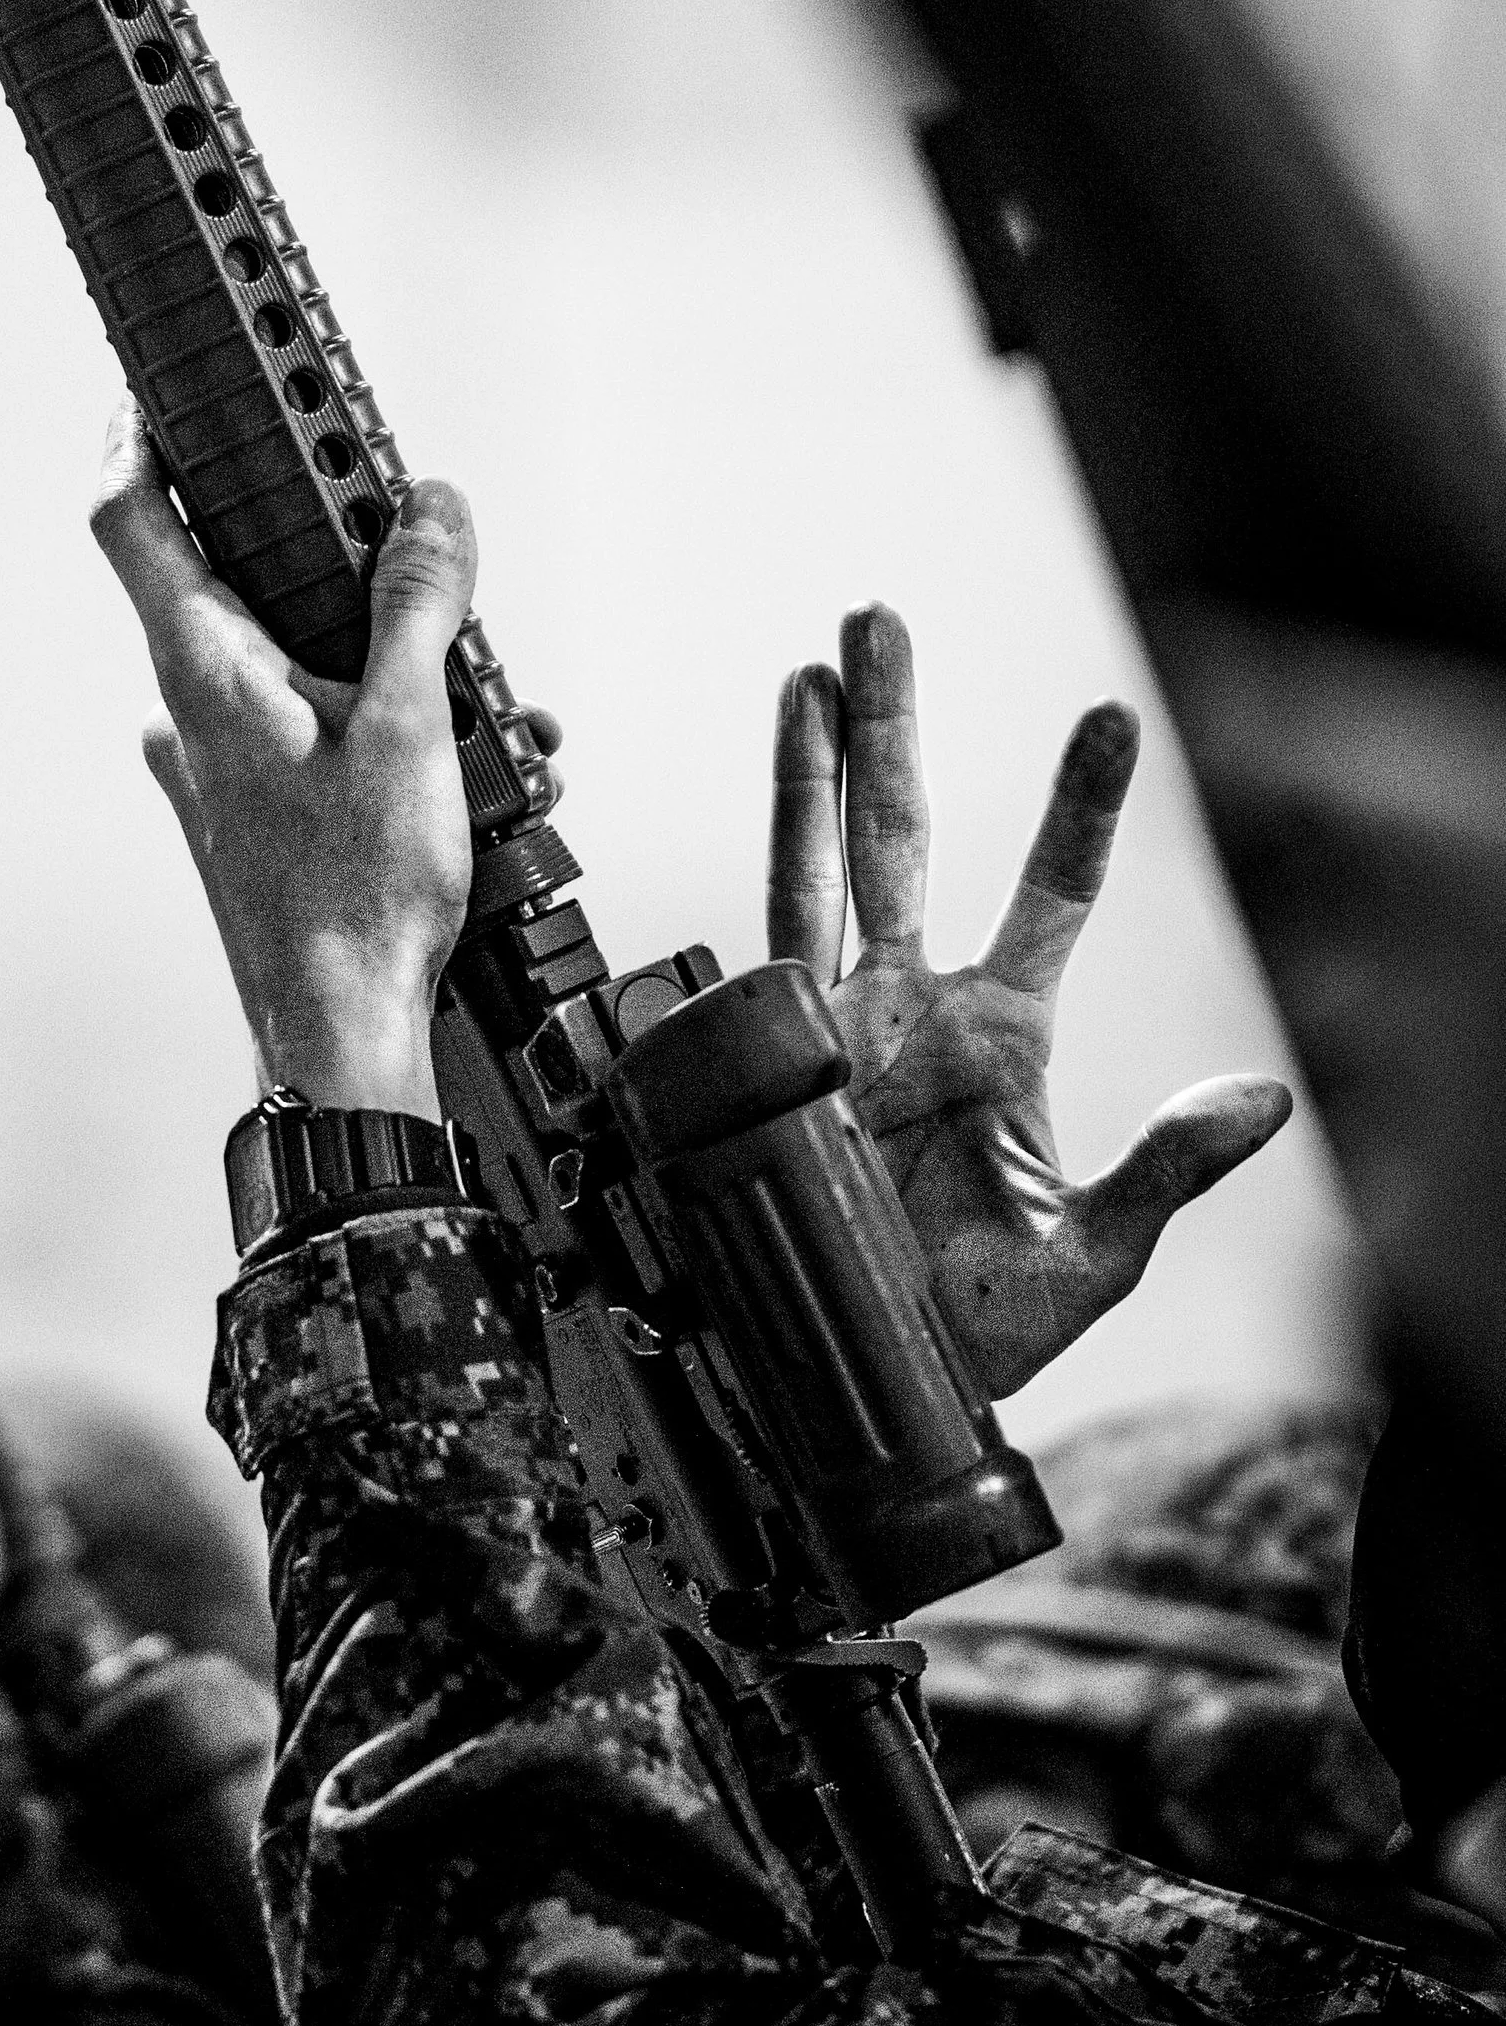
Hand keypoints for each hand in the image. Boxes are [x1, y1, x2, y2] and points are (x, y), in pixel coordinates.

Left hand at [90, 398, 478, 1113]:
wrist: (336, 1038)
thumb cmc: (353, 902)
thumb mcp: (408, 727)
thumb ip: (417, 605)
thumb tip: (429, 505)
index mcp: (202, 669)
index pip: (128, 515)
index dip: (137, 431)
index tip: (160, 376)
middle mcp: (190, 708)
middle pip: (232, 573)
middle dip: (332, 549)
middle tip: (406, 531)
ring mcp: (214, 762)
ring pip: (289, 655)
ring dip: (384, 654)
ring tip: (480, 698)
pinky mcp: (249, 805)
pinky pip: (308, 722)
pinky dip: (380, 717)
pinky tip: (464, 758)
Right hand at [768, 605, 1289, 1395]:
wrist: (861, 1406)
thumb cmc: (975, 1341)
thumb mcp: (1095, 1253)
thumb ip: (1169, 1167)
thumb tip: (1266, 1094)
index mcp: (999, 1037)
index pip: (1050, 895)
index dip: (1078, 808)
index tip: (1112, 716)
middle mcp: (909, 1009)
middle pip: (898, 835)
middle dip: (892, 725)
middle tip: (882, 619)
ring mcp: (832, 1028)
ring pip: (820, 861)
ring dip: (813, 761)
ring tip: (813, 667)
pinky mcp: (767, 1064)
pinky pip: (759, 943)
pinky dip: (764, 857)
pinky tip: (761, 790)